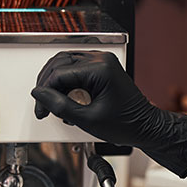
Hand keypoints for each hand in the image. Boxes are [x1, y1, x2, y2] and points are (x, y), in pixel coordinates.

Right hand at [32, 51, 186, 177]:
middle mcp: (101, 59)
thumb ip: (60, 106)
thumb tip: (40, 95)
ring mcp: (102, 62)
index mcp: (99, 68)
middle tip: (43, 106)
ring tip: (52, 103)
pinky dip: (66, 82)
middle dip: (47, 85)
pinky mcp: (102, 68)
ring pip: (66, 63)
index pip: (60, 73)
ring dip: (55, 82)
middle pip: (60, 63)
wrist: (145, 127)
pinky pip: (76, 68)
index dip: (45, 92)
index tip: (41, 109)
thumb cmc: (126, 124)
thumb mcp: (87, 119)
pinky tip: (65, 99)